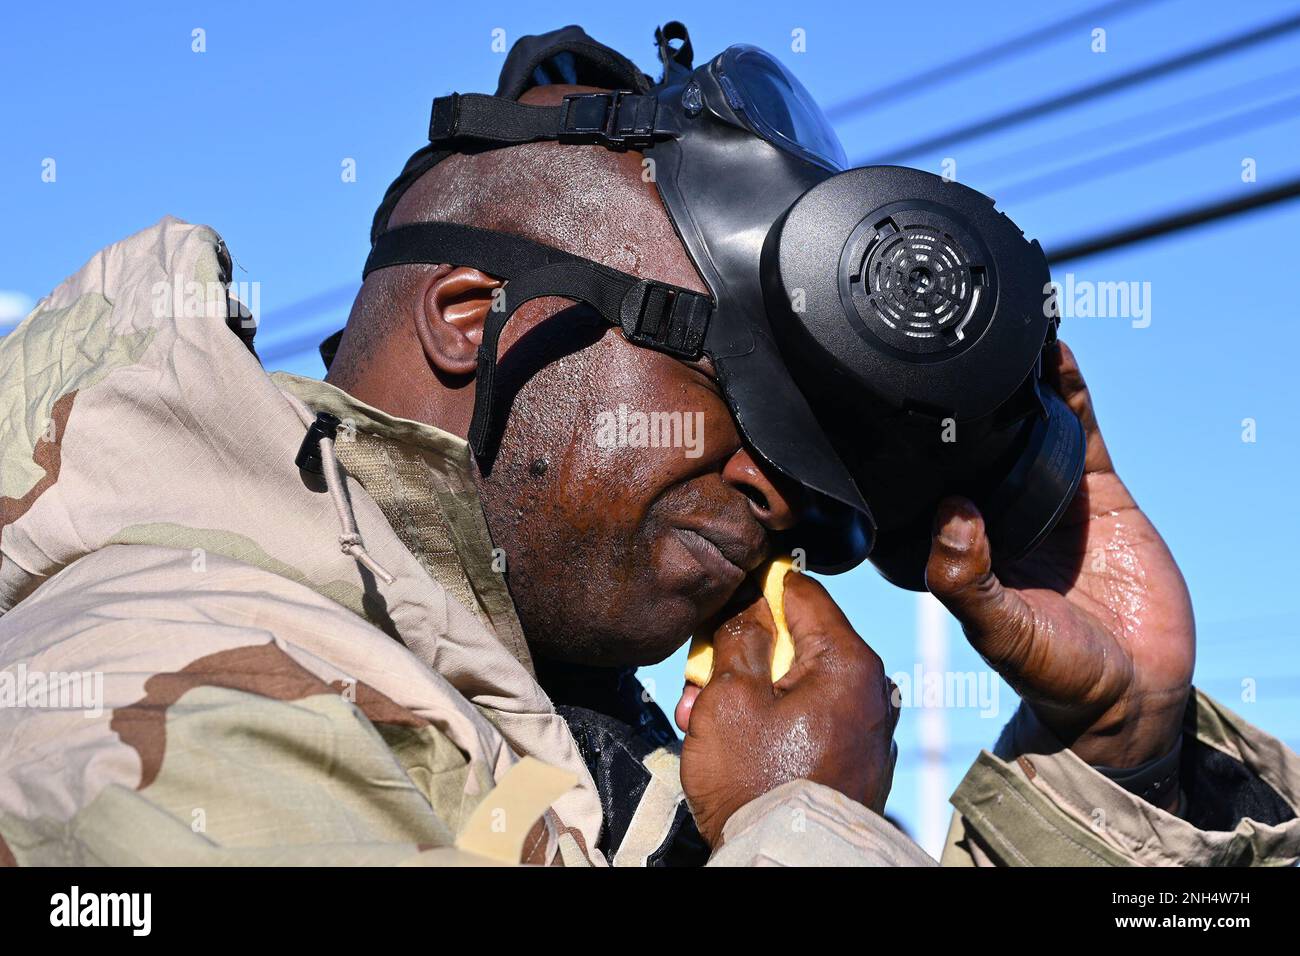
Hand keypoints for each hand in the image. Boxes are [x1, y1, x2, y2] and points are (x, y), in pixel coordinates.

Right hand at [677, 573, 898, 846]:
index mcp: (848, 662)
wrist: (787, 860)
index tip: (724, 597)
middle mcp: (871, 690)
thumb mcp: (731, 697)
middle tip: (699, 679)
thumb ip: (740, 636)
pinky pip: (810, 721)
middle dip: (743, 654)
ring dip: (750, 692)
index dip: (757, 587)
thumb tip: (748, 601)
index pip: (802, 591)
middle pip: (799, 642)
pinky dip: (773, 722)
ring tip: (702, 718)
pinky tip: (735, 744)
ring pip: (799, 685)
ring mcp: (867, 730)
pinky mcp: (856, 763)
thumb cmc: (757, 781)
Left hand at [926, 341, 1194, 782]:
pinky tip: (1050, 348)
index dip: (892, 447)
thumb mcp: (1001, 633)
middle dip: (944, 399)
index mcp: (949, 547)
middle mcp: (987, 515)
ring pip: (1014, 424)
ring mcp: (1040, 497)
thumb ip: (968, 582)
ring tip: (985, 324)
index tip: (869, 400)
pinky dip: (1064, 388)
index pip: (909, 486)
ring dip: (1002, 379)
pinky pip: (1075, 428)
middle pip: (958, 444)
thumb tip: (950, 511)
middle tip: (924, 340)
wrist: (1136, 691)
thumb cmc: (1056, 674)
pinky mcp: (1094, 489)